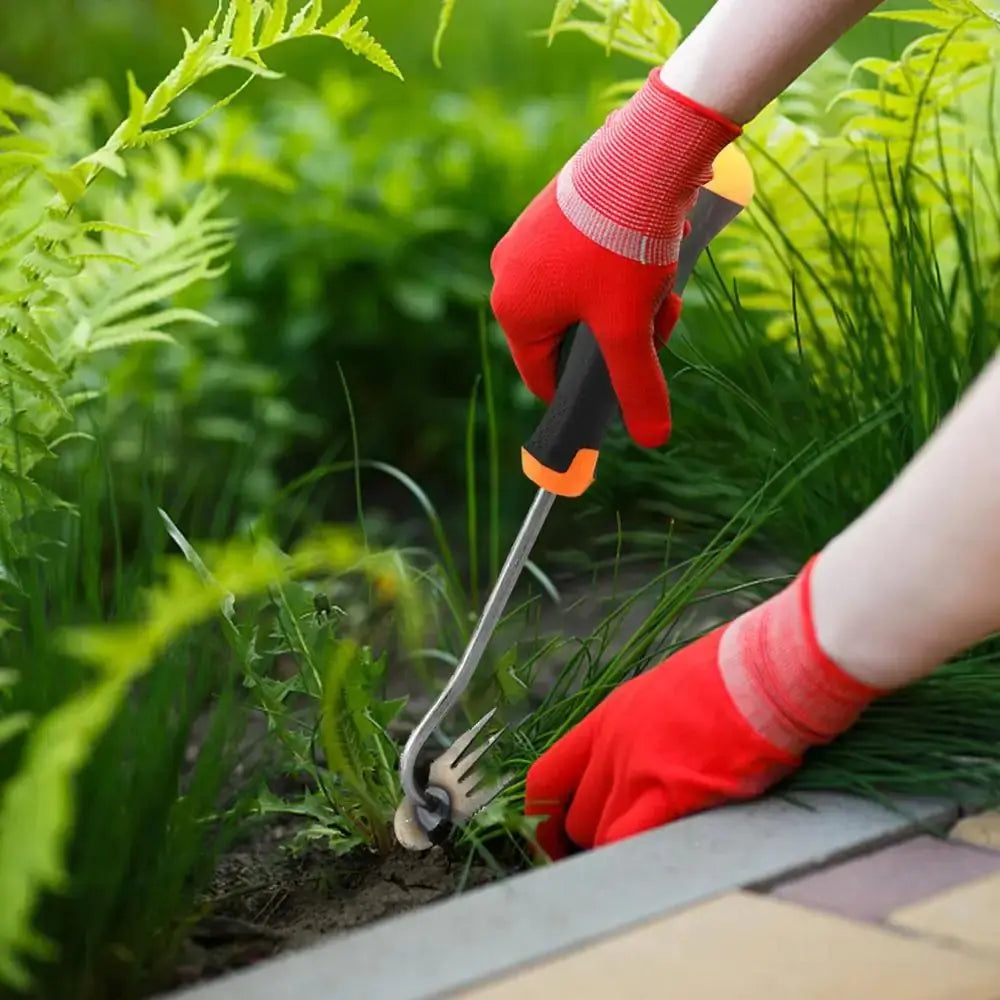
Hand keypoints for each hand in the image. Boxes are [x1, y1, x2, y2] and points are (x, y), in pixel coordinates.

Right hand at [489, 70, 739, 447]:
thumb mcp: (631, 327)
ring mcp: (528, 239)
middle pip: (572, 336)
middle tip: (658, 321)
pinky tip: (653, 248)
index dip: (583, 394)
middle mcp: (509, 274)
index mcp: (513, 310)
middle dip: (621, 336)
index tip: (619, 395)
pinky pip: (586, 260)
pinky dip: (622, 266)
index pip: (543, 376)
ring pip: (586, 298)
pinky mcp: (553, 211)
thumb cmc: (623, 246)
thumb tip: (653, 440)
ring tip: (661, 281)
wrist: (642, 152)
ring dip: (629, 302)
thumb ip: (637, 386)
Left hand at [523, 558, 883, 859]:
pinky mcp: (672, 792)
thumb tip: (650, 759)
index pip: (547, 778)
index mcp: (608, 718)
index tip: (557, 839)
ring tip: (654, 859)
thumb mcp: (667, 693)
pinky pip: (631, 843)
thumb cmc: (732, 674)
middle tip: (619, 856)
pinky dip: (637, 862)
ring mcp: (638, 769)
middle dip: (592, 844)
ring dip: (622, 855)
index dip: (544, 818)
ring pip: (602, 838)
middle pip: (576, 817)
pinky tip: (660, 863)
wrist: (765, 669)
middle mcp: (613, 745)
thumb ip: (646, 731)